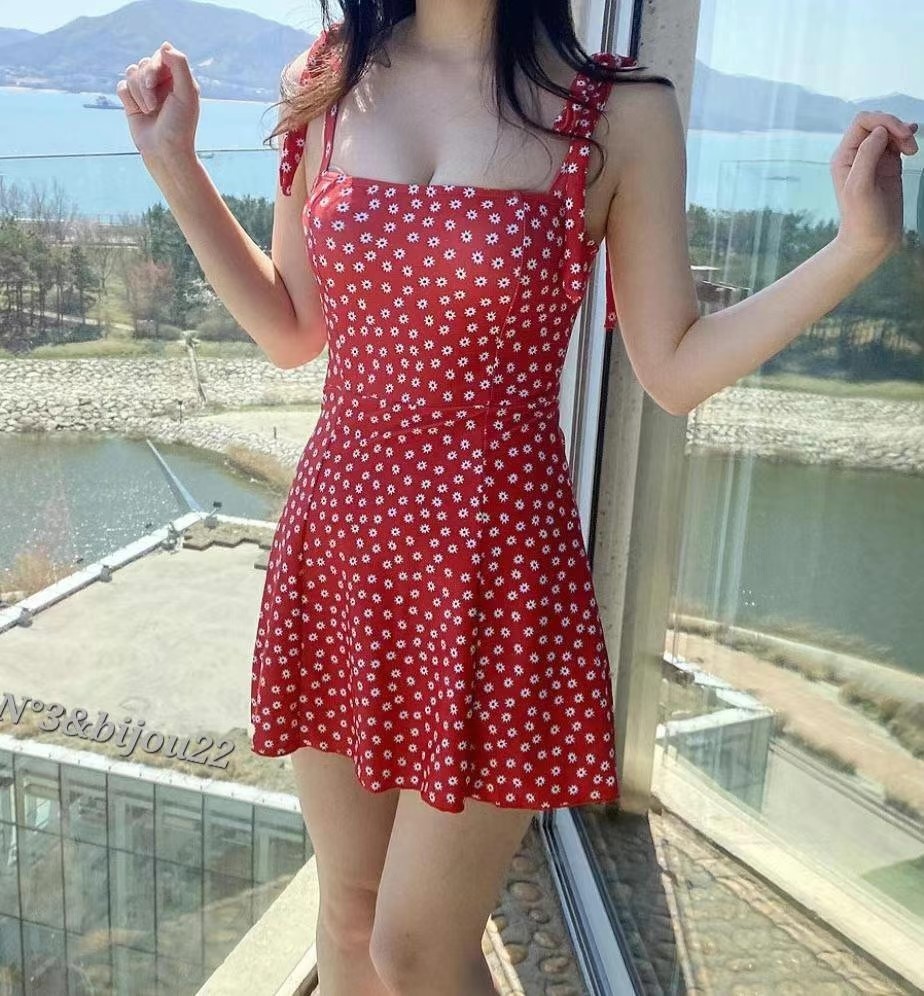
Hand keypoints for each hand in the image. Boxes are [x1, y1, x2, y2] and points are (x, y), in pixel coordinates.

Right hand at [116, 41, 200, 160]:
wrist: (164, 152)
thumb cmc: (179, 125)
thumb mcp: (186, 94)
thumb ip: (179, 65)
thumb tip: (164, 45)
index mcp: (178, 78)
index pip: (160, 55)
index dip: (153, 67)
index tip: (153, 83)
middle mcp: (162, 82)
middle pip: (143, 63)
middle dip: (145, 85)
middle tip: (154, 106)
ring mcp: (146, 91)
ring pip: (131, 73)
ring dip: (138, 95)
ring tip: (149, 112)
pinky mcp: (132, 101)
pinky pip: (121, 86)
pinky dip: (128, 99)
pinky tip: (138, 112)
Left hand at [830, 111, 917, 262]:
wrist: (870, 240)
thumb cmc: (862, 218)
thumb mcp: (859, 187)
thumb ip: (866, 156)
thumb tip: (879, 131)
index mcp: (844, 157)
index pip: (863, 121)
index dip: (884, 120)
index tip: (901, 135)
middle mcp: (855, 156)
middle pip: (876, 122)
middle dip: (896, 126)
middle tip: (909, 147)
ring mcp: (872, 160)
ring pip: (888, 130)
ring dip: (903, 134)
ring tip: (912, 151)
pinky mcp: (887, 166)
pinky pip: (896, 142)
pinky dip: (906, 137)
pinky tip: (913, 142)